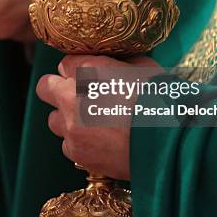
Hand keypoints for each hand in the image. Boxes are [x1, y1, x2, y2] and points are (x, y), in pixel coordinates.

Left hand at [36, 55, 161, 179]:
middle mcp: (72, 98)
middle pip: (45, 88)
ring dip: (68, 119)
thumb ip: (119, 63)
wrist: (171, 143)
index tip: (86, 75)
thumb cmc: (163, 100)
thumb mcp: (144, 67)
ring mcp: (71, 128)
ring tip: (92, 124)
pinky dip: (79, 143)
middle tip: (76, 95)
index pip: (65, 63)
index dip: (75, 69)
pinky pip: (68, 146)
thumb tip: (113, 64)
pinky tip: (100, 143)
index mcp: (89, 71)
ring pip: (54, 120)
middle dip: (57, 90)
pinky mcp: (78, 153)